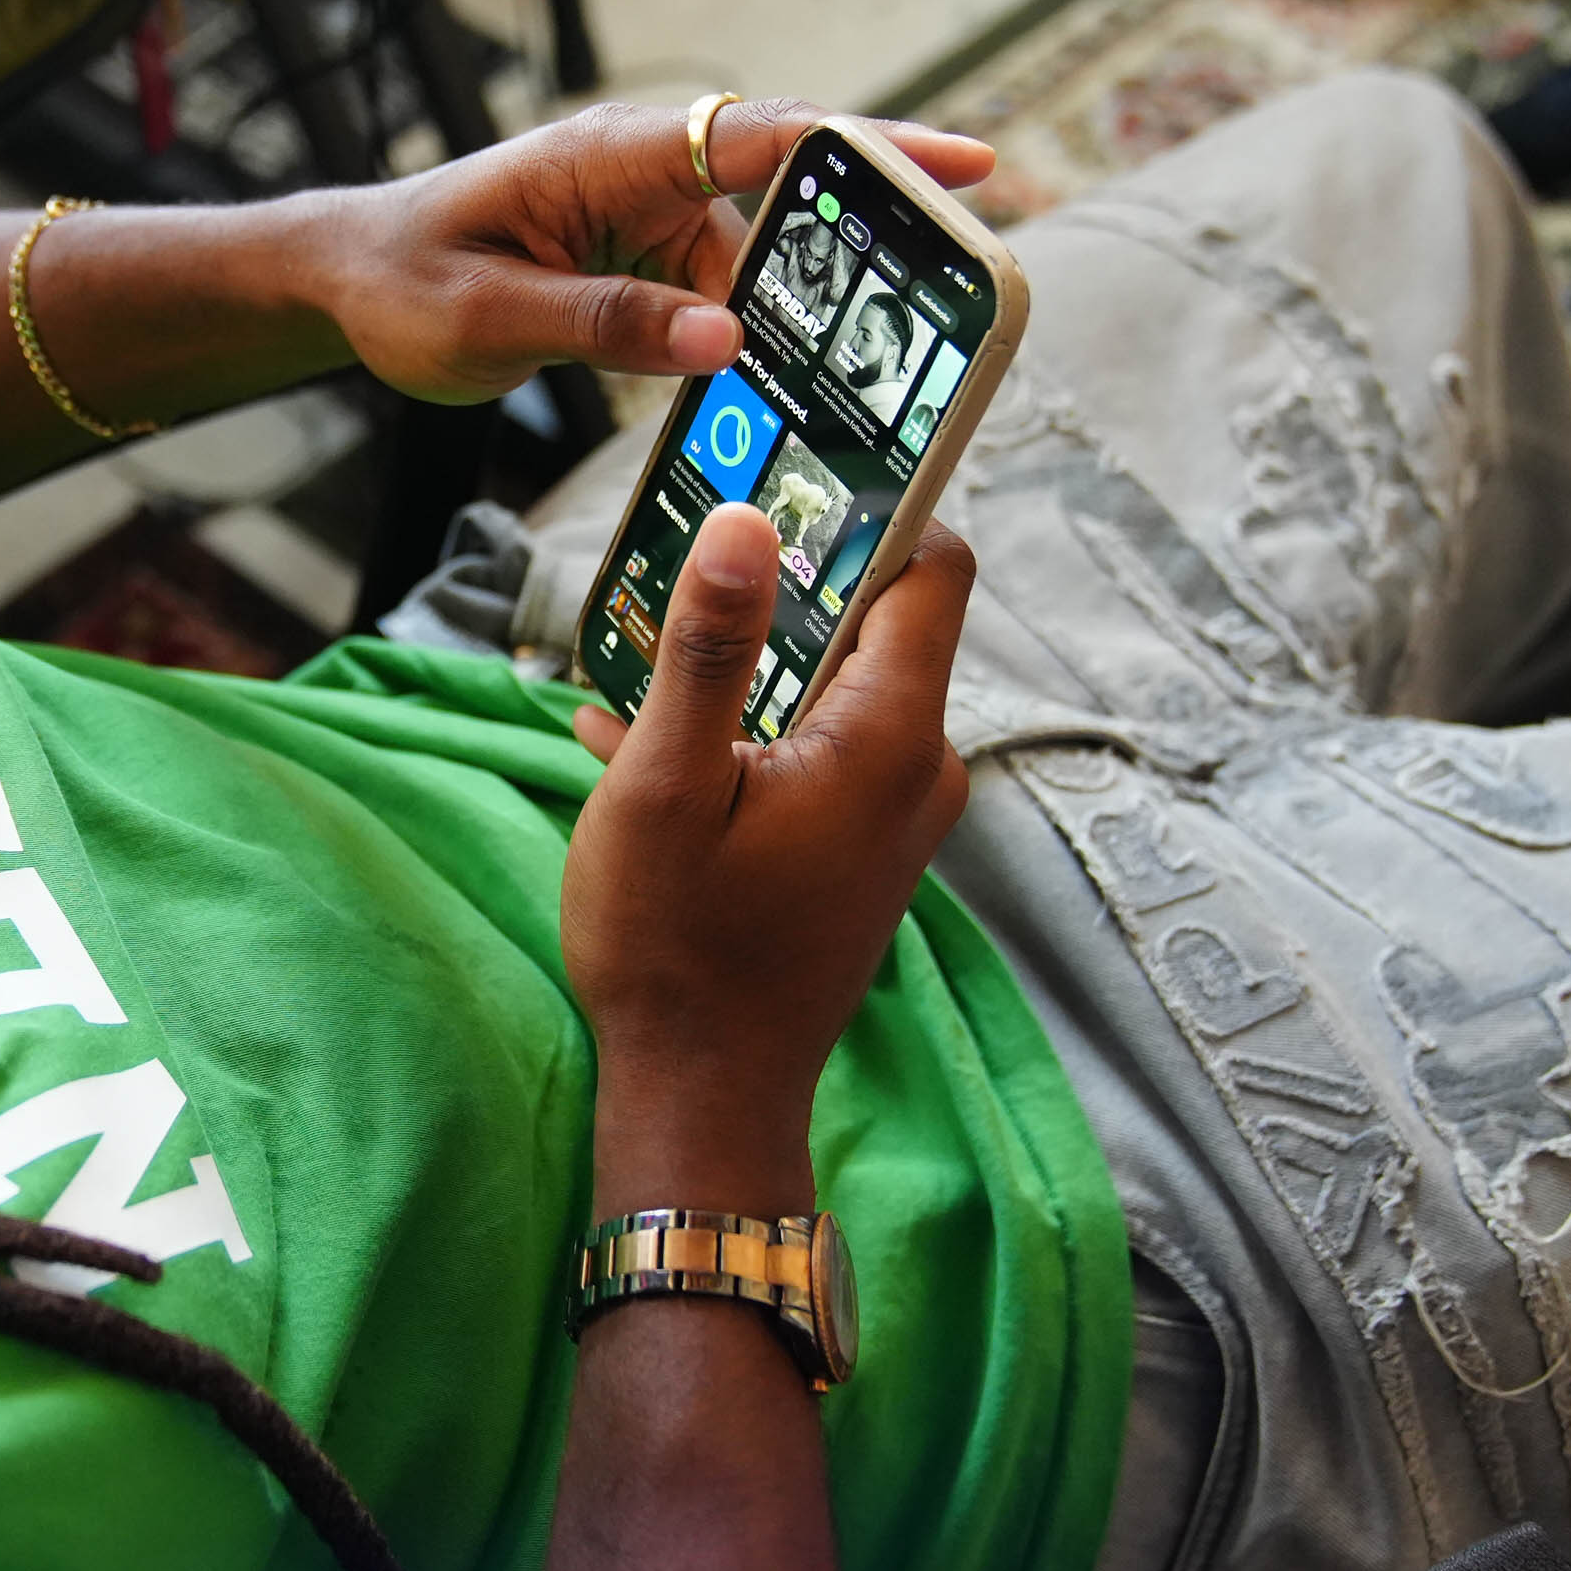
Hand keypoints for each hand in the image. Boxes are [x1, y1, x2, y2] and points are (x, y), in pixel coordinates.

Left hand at [317, 98, 994, 404]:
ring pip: (765, 263)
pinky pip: (726, 298)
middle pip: (793, 193)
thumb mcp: (493, 316)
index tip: (964, 167)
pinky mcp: (647, 265)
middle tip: (971, 281)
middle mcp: (648, 173)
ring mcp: (652, 218)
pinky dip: (759, 342)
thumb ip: (608, 326)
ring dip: (811, 315)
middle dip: (879, 234)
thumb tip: (728, 341)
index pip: (764, 135)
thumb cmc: (403, 281)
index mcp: (614, 155)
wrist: (345, 282)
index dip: (871, 149)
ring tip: (878, 374)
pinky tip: (788, 393)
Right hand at [560, 500, 975, 1219]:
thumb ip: (708, 647)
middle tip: (678, 560)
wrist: (701, 1098)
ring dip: (744, 667)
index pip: (935, 566)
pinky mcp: (864, 850)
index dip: (875, 505)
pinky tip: (639, 745)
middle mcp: (919, 766)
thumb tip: (743, 518)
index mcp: (891, 735)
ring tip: (636, 665)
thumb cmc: (675, 949)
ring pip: (831, 686)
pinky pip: (816, 749)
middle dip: (777, 586)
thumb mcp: (664, 787)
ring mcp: (898, 814)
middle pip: (875, 620)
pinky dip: (744, 732)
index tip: (792, 472)